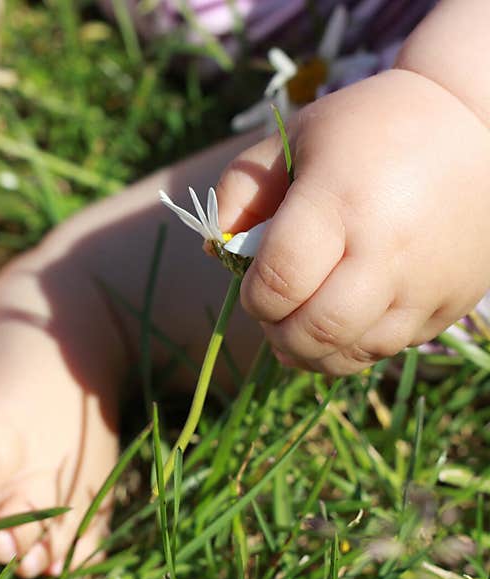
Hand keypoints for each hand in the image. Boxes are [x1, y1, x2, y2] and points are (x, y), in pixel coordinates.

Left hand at [215, 69, 489, 374]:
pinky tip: (342, 321)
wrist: (476, 125)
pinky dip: (354, 347)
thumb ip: (241, 191)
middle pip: (315, 330)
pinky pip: (390, 349)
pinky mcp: (452, 301)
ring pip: (353, 353)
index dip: (253, 297)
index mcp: (339, 201)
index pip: (278, 281)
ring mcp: (425, 282)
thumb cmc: (368, 129)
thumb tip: (215, 250)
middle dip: (278, 334)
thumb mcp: (293, 138)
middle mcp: (386, 249)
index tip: (253, 286)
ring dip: (312, 352)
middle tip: (273, 315)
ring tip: (300, 328)